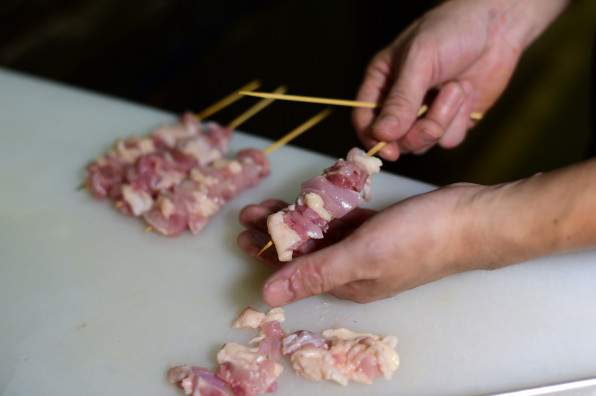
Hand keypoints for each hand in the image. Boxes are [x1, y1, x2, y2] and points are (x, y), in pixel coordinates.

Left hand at [238, 184, 492, 305]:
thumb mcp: (360, 258)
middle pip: (305, 251)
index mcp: (348, 284)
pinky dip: (329, 210)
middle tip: (250, 212)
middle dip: (276, 232)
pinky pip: (346, 219)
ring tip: (272, 203)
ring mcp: (370, 247)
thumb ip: (314, 273)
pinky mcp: (383, 228)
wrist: (471, 220)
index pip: (296, 271)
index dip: (266, 254)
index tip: (242, 235)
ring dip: (298, 218)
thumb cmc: (419, 241)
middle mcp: (355, 269)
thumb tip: (269, 295)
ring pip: (324, 233)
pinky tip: (314, 198)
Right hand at [353, 0, 569, 159]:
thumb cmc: (452, 30)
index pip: (364, 119)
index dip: (372, 137)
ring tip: (455, 88)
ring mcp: (427, 113)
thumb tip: (382, 134)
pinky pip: (449, 139)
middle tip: (433, 123)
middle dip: (416, 134)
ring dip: (443, 119)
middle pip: (394, 140)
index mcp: (382, 82)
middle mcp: (401, 102)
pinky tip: (467, 91)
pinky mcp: (453, 120)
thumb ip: (401, 100)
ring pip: (423, 143)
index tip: (389, 149)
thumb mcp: (420, 60)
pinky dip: (461, 119)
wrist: (498, 25)